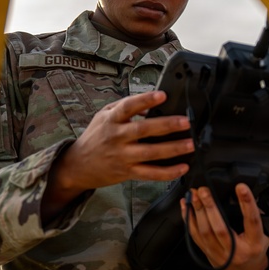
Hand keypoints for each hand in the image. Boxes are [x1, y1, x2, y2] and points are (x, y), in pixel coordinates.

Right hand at [42, 91, 193, 220]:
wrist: (77, 165)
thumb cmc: (96, 136)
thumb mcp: (103, 115)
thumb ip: (124, 106)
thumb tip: (149, 102)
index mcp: (111, 120)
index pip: (128, 107)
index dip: (145, 100)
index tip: (162, 95)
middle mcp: (116, 137)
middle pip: (143, 130)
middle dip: (167, 125)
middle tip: (185, 122)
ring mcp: (122, 156)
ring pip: (150, 154)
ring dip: (173, 149)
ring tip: (190, 144)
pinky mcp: (127, 172)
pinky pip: (150, 174)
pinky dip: (168, 172)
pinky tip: (182, 167)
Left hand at [180, 183, 268, 269]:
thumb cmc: (254, 252)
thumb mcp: (264, 235)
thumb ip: (258, 217)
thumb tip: (249, 196)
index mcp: (254, 243)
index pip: (251, 221)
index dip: (247, 203)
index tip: (240, 187)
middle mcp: (235, 250)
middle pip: (220, 228)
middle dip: (210, 207)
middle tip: (204, 191)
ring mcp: (219, 253)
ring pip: (204, 232)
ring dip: (196, 211)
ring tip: (193, 195)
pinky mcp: (207, 252)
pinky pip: (195, 235)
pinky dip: (188, 219)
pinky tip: (186, 206)